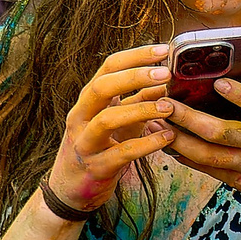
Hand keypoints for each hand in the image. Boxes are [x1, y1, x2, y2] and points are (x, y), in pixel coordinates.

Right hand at [47, 44, 175, 209]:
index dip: (135, 55)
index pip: (108, 67)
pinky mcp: (96, 167)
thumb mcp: (120, 120)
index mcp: (88, 101)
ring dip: (142, 109)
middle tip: (166, 73)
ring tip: (170, 107)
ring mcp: (85, 143)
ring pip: (107, 119)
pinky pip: (121, 153)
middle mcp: (80, 117)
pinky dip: (147, 144)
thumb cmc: (99, 148)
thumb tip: (166, 80)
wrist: (70, 190)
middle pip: (101, 87)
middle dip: (135, 76)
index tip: (164, 49)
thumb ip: (139, 100)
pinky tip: (168, 137)